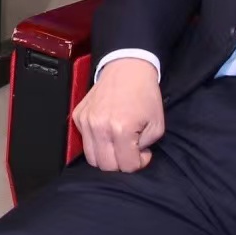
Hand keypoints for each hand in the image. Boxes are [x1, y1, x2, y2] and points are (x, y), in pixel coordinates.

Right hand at [71, 56, 163, 172]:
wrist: (127, 68)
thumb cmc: (144, 94)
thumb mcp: (157, 124)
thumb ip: (146, 146)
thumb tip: (134, 155)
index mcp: (121, 129)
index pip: (126, 166)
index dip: (138, 163)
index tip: (142, 152)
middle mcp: (100, 128)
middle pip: (106, 166)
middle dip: (121, 163)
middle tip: (130, 150)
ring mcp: (86, 122)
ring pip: (92, 158)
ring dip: (107, 156)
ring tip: (118, 143)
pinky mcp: (78, 116)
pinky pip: (84, 141)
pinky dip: (96, 142)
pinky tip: (107, 131)